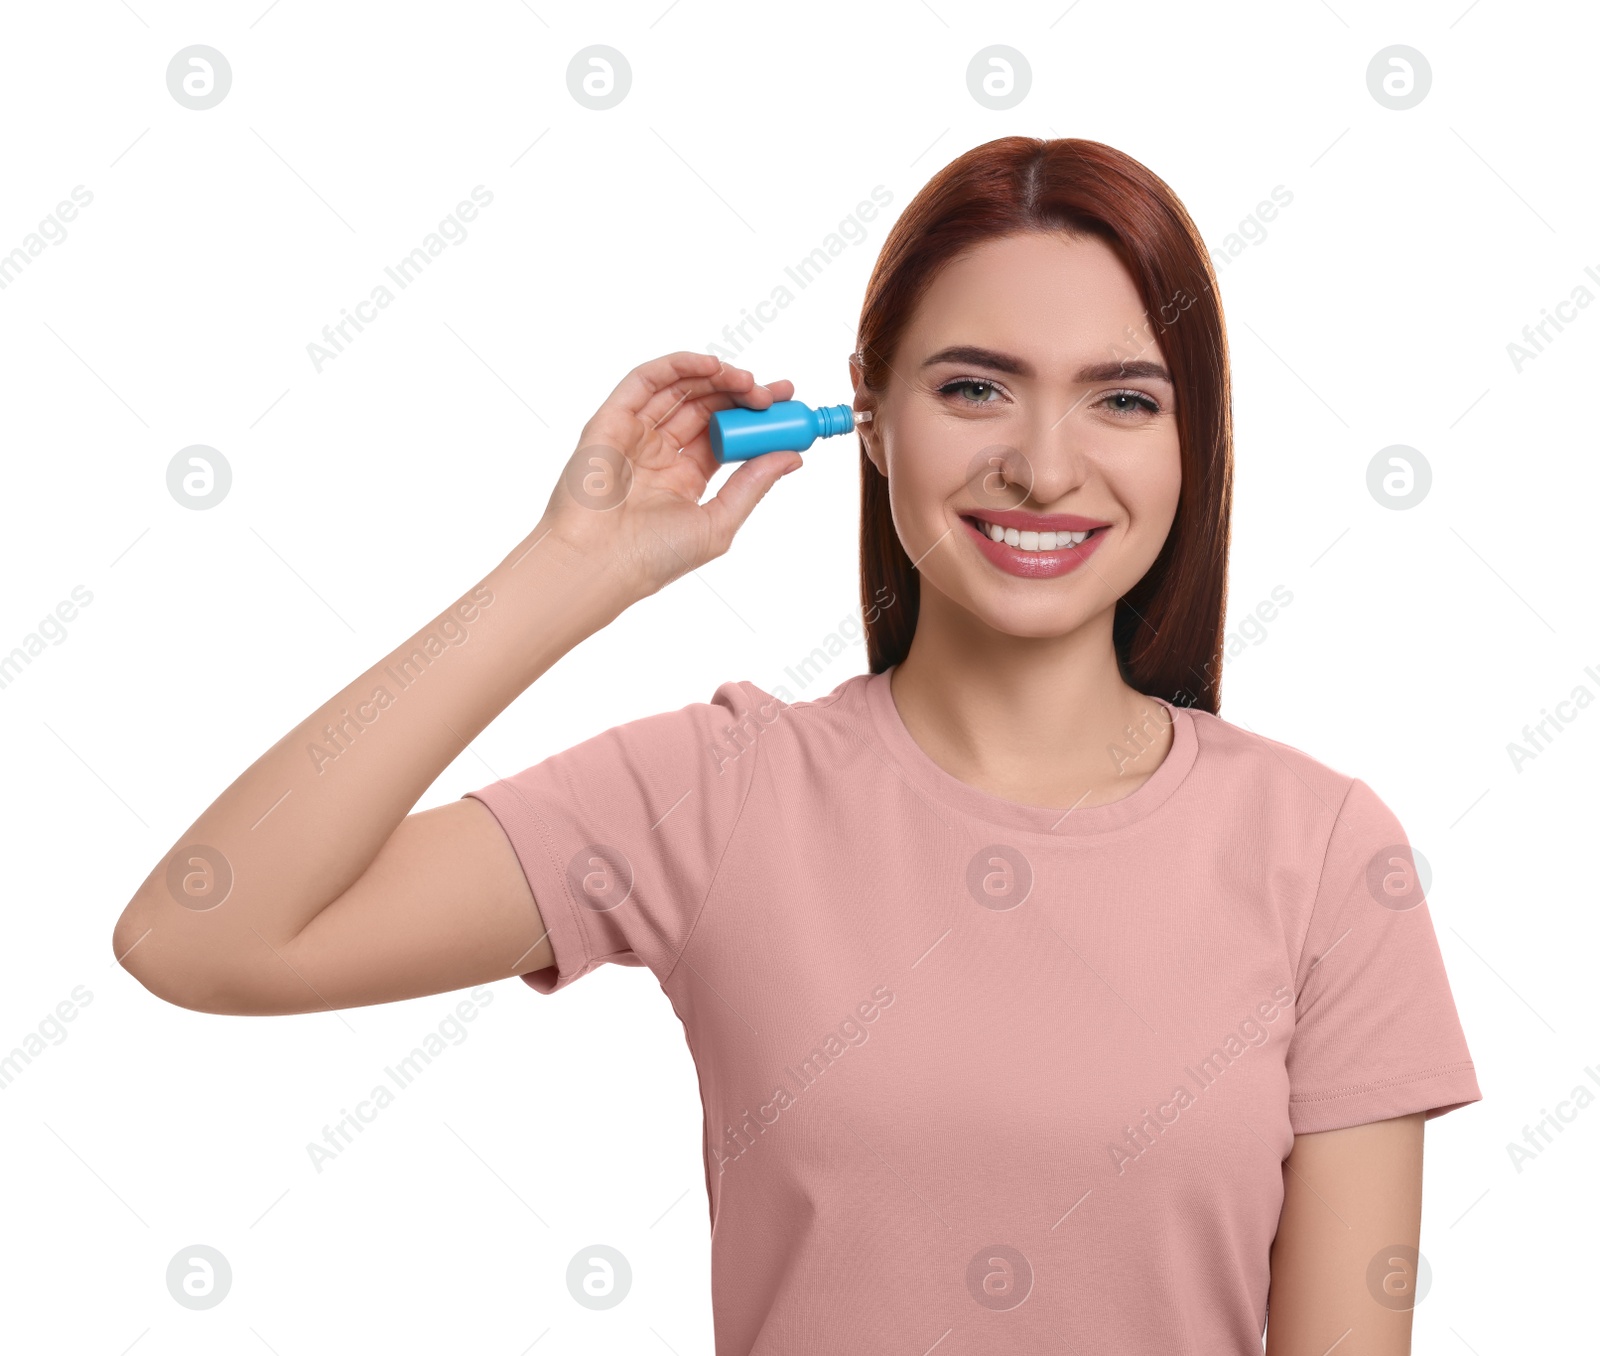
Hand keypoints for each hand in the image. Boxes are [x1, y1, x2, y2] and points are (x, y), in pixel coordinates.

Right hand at [538, 351, 801, 595]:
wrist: (599, 564)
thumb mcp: (718, 521)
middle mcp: (658, 452)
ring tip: (749, 381)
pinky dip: (679, 365)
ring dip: (717, 377)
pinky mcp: (610, 419)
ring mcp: (634, 434)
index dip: (755, 418)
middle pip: (706, 408)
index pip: (725, 436)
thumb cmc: (652, 557)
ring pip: (680, 389)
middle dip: (742, 394)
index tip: (786, 406)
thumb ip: (753, 485)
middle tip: (774, 392)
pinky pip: (645, 381)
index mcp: (683, 478)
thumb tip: (792, 456)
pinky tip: (712, 365)